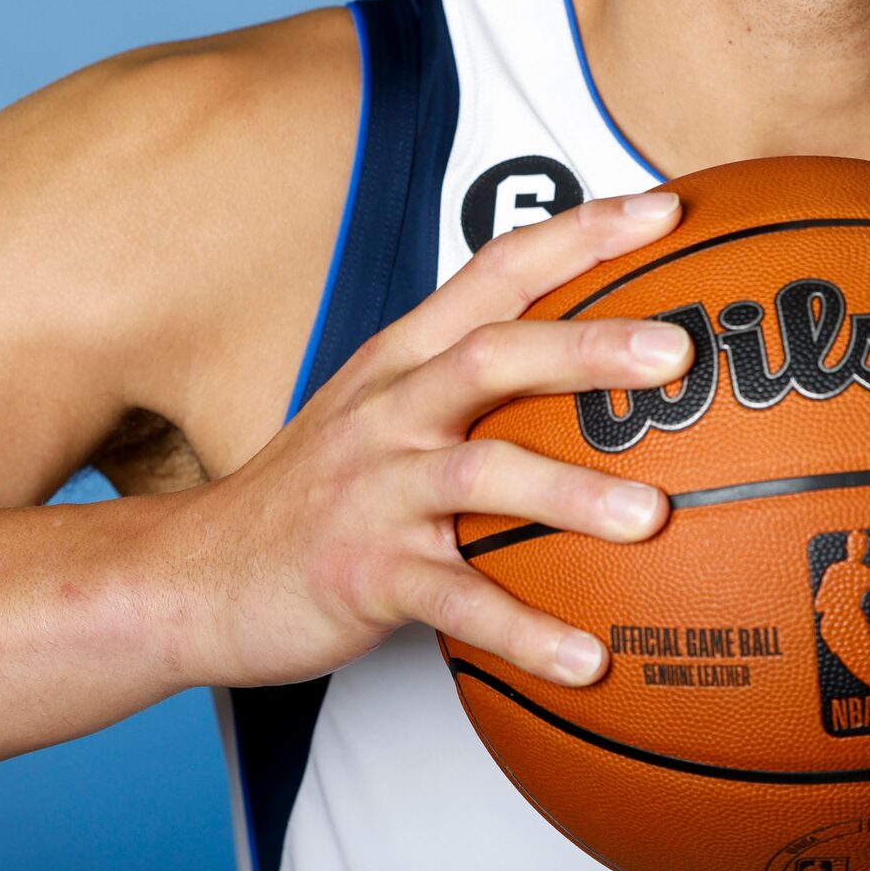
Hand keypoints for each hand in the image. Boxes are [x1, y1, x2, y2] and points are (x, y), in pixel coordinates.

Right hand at [169, 190, 694, 690]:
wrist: (193, 574)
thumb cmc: (319, 491)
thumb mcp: (383, 410)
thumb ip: (475, 377)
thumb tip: (603, 357)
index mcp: (403, 359)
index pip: (495, 272)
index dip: (579, 234)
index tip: (665, 210)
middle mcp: (389, 410)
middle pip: (491, 355)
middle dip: (586, 346)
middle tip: (677, 351)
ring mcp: (373, 492)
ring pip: (477, 474)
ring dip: (569, 495)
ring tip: (654, 517)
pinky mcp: (362, 574)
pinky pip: (454, 601)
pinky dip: (522, 630)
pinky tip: (588, 659)